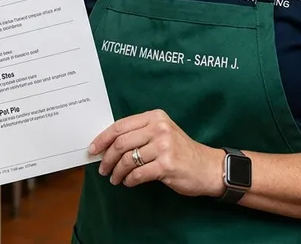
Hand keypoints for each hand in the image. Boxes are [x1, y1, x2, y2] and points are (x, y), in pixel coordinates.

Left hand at [88, 109, 224, 197]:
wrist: (207, 167)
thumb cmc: (181, 151)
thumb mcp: (162, 134)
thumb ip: (139, 134)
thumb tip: (107, 145)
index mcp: (155, 117)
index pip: (120, 126)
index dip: (102, 138)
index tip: (92, 149)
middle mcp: (159, 128)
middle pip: (121, 143)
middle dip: (107, 158)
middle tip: (103, 168)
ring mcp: (164, 146)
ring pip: (127, 160)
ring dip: (117, 172)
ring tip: (115, 178)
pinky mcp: (167, 164)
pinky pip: (138, 174)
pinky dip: (129, 180)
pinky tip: (129, 182)